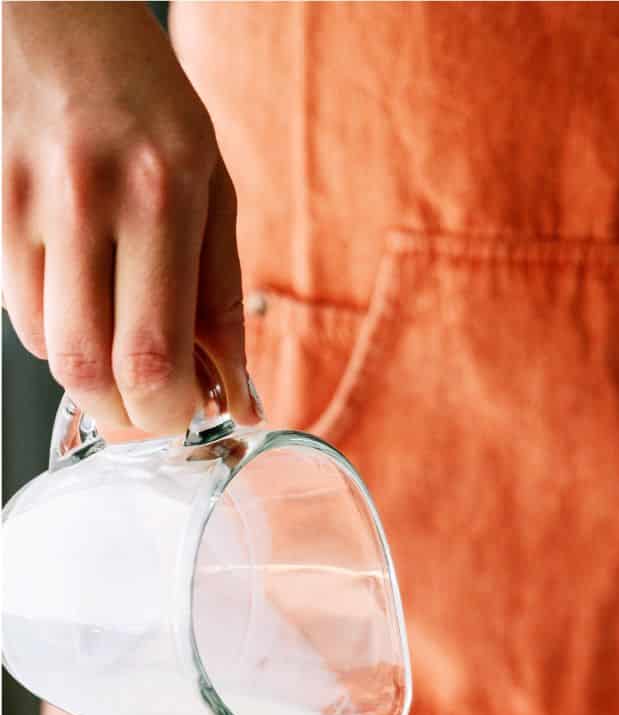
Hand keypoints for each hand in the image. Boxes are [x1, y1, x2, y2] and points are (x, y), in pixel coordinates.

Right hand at [3, 0, 257, 433]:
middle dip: (126, 411)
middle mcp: (86, 200)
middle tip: (154, 402)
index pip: (152, 356)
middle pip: (87, 370)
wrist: (54, 14)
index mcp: (160, 194)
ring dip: (90, 370)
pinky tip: (81, 295)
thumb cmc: (143, 99)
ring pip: (47, 349)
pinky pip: (18, 313)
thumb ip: (223, 298)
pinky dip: (55, 330)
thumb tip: (238, 398)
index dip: (167, 412)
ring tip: (121, 335)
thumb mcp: (212, 186)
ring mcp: (24, 204)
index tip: (188, 413)